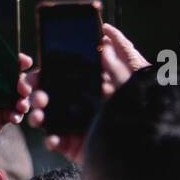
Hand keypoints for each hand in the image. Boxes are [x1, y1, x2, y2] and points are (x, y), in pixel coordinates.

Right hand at [39, 23, 146, 162]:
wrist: (146, 140)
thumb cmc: (143, 104)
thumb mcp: (135, 75)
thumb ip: (121, 54)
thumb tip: (106, 33)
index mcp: (89, 86)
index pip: (59, 77)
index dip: (42, 76)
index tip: (33, 75)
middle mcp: (79, 105)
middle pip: (48, 97)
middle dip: (37, 95)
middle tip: (39, 97)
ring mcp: (75, 125)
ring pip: (47, 119)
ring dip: (38, 116)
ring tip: (39, 116)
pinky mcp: (76, 146)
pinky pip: (57, 142)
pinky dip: (51, 140)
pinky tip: (53, 138)